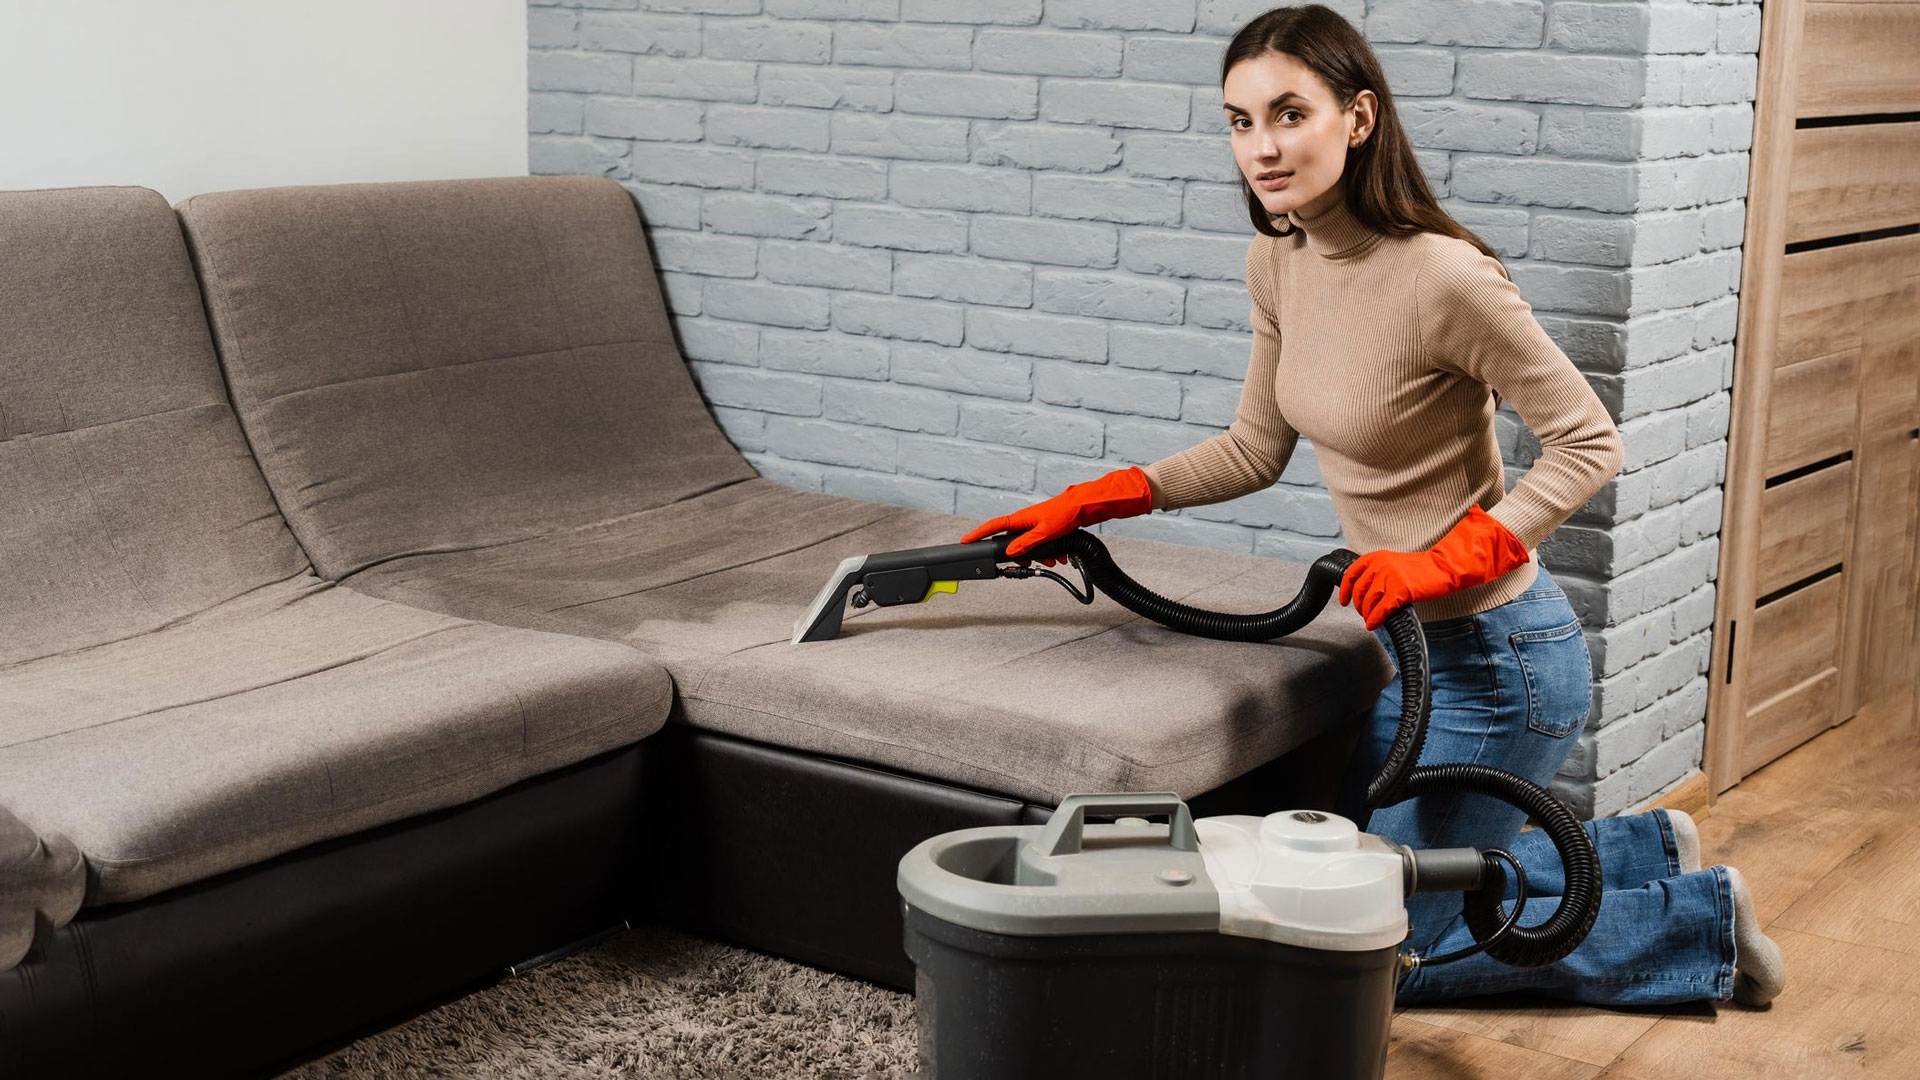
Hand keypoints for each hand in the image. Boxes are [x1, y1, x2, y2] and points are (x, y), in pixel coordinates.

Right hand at [960, 467, 1154, 563]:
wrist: (1084, 507)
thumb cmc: (1065, 514)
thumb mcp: (1044, 532)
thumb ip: (1026, 543)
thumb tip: (1011, 552)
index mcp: (1020, 519)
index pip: (993, 526)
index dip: (978, 533)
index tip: (965, 540)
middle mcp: (1025, 521)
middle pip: (1012, 541)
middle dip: (1019, 555)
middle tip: (1024, 565)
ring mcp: (1035, 524)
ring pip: (1029, 545)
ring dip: (1038, 556)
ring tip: (1052, 562)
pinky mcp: (1046, 528)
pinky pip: (1040, 544)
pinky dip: (1048, 552)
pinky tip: (1060, 557)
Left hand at [1338, 505, 1529, 629]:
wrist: (1443, 568)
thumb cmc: (1421, 568)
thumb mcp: (1394, 563)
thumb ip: (1378, 572)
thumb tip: (1364, 591)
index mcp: (1376, 557)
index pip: (1351, 573)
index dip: (1345, 590)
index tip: (1343, 601)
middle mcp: (1380, 565)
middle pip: (1359, 591)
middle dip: (1359, 605)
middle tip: (1363, 613)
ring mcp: (1389, 577)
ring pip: (1368, 602)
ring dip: (1367, 614)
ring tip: (1370, 620)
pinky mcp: (1400, 591)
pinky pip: (1381, 610)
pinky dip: (1375, 619)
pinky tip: (1373, 625)